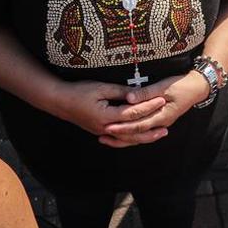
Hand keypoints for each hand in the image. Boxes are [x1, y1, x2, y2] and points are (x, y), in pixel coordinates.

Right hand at [51, 80, 166, 139]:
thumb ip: (120, 92)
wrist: (60, 101)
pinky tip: (140, 138)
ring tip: (159, 134)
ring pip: (128, 139)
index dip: (148, 106)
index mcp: (107, 116)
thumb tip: (138, 93)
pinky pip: (120, 139)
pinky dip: (131, 140)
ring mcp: (103, 132)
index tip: (162, 100)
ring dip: (144, 137)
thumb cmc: (79, 91)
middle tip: (167, 125)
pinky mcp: (100, 132)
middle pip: (133, 131)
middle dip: (151, 127)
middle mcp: (106, 128)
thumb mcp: (101, 87)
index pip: (133, 113)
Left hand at [100, 73, 203, 146]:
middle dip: (119, 134)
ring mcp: (160, 123)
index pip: (139, 125)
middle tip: (102, 134)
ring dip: (123, 137)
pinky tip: (120, 133)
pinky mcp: (159, 120)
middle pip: (137, 134)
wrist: (196, 88)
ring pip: (139, 135)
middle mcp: (161, 124)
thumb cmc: (180, 85)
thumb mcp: (163, 86)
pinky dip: (131, 133)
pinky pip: (143, 131)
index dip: (123, 126)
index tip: (108, 125)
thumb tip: (129, 98)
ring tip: (106, 137)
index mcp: (162, 116)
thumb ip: (146, 93)